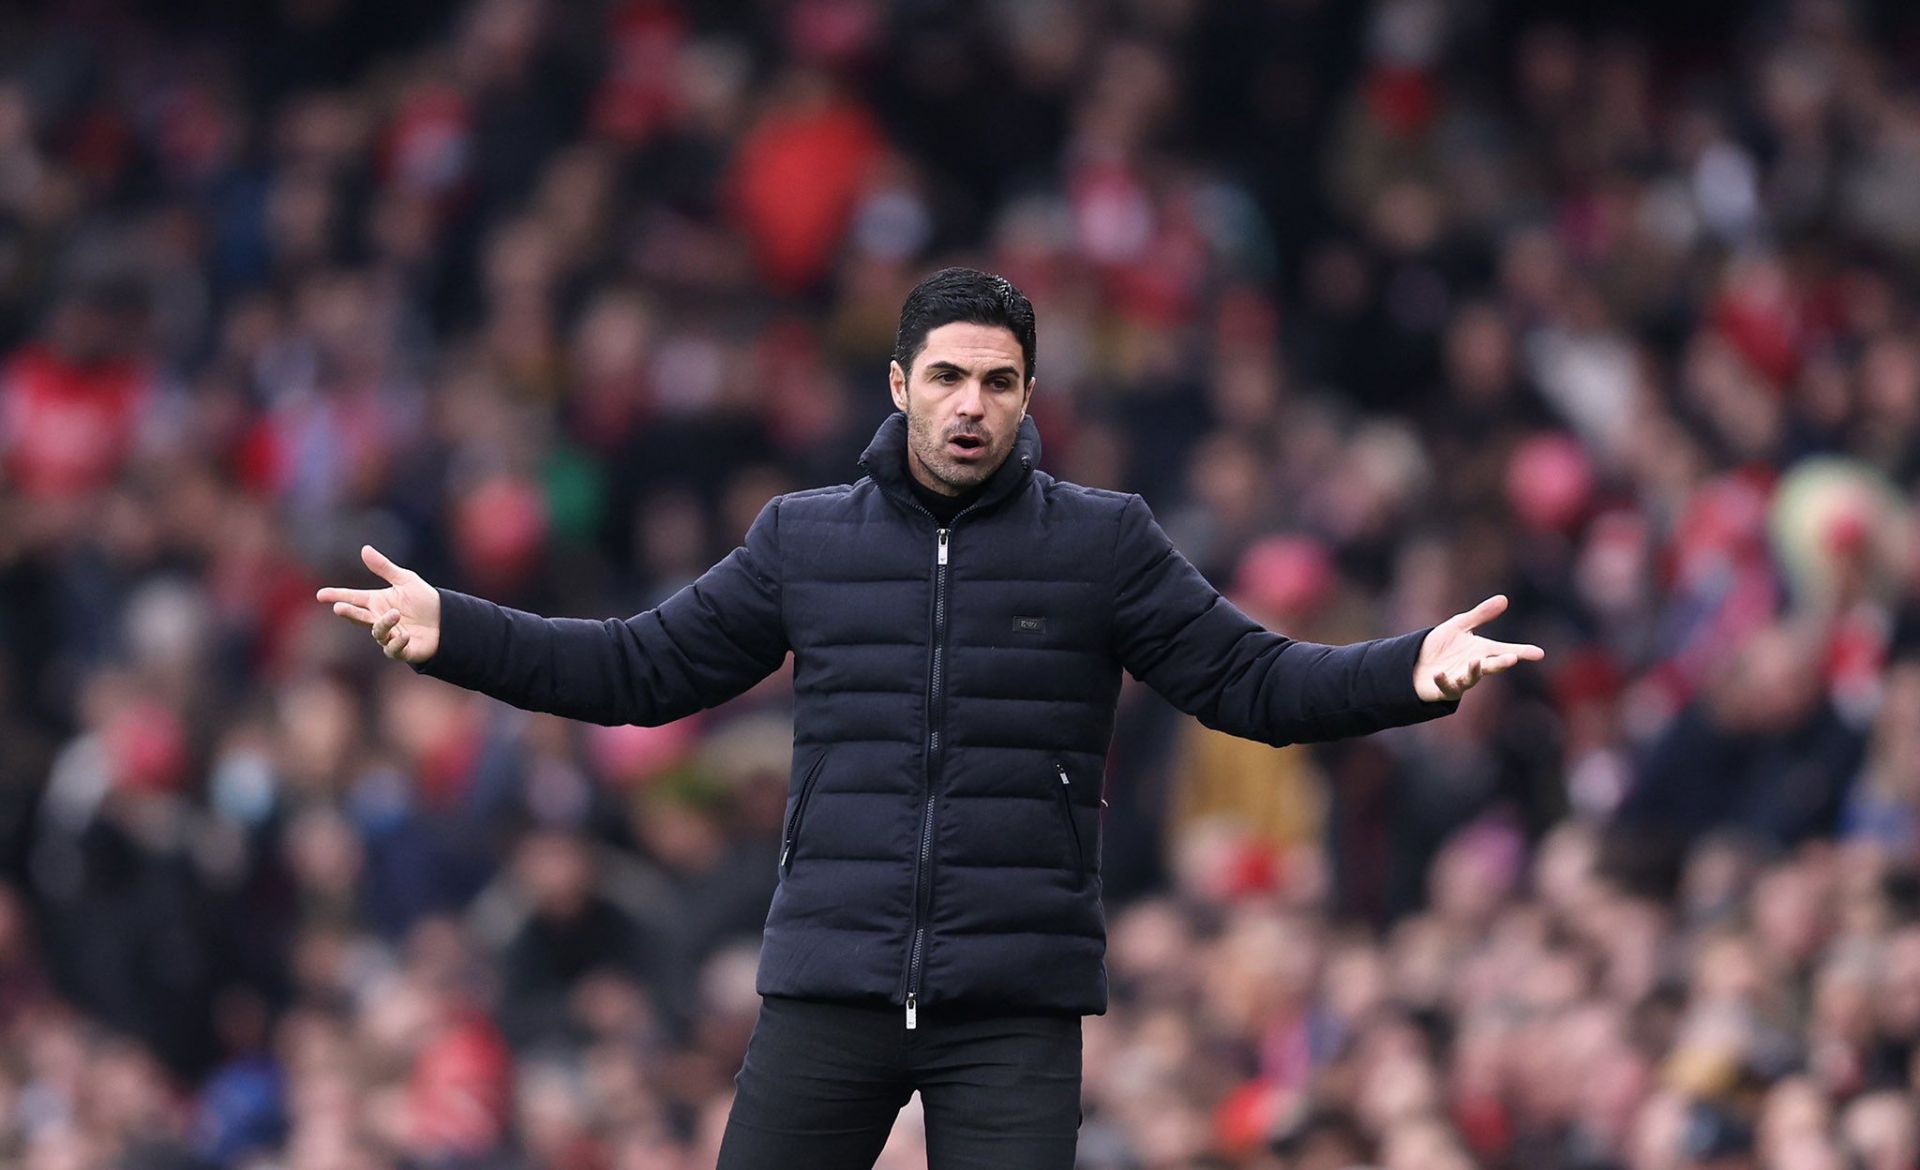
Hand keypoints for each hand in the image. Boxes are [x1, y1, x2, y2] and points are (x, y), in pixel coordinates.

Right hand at [316, 545, 441, 664]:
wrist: (447, 620)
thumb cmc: (424, 600)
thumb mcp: (405, 580)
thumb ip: (384, 568)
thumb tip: (364, 549)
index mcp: (377, 602)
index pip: (353, 598)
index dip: (337, 596)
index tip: (321, 595)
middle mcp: (378, 619)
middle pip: (359, 617)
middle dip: (348, 613)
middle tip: (339, 608)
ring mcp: (389, 636)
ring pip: (378, 632)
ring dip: (384, 623)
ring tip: (395, 613)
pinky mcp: (401, 650)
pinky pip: (393, 649)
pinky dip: (397, 643)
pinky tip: (405, 635)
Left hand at [1413, 594, 1544, 701]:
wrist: (1416, 661)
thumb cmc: (1441, 644)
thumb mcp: (1459, 625)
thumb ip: (1481, 615)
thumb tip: (1504, 599)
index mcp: (1482, 651)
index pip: (1505, 650)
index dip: (1522, 652)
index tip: (1539, 653)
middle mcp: (1474, 667)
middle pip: (1491, 666)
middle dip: (1501, 663)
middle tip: (1511, 659)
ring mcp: (1460, 680)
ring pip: (1471, 678)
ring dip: (1474, 671)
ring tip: (1476, 661)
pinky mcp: (1443, 690)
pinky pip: (1445, 687)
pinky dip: (1443, 681)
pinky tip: (1439, 673)